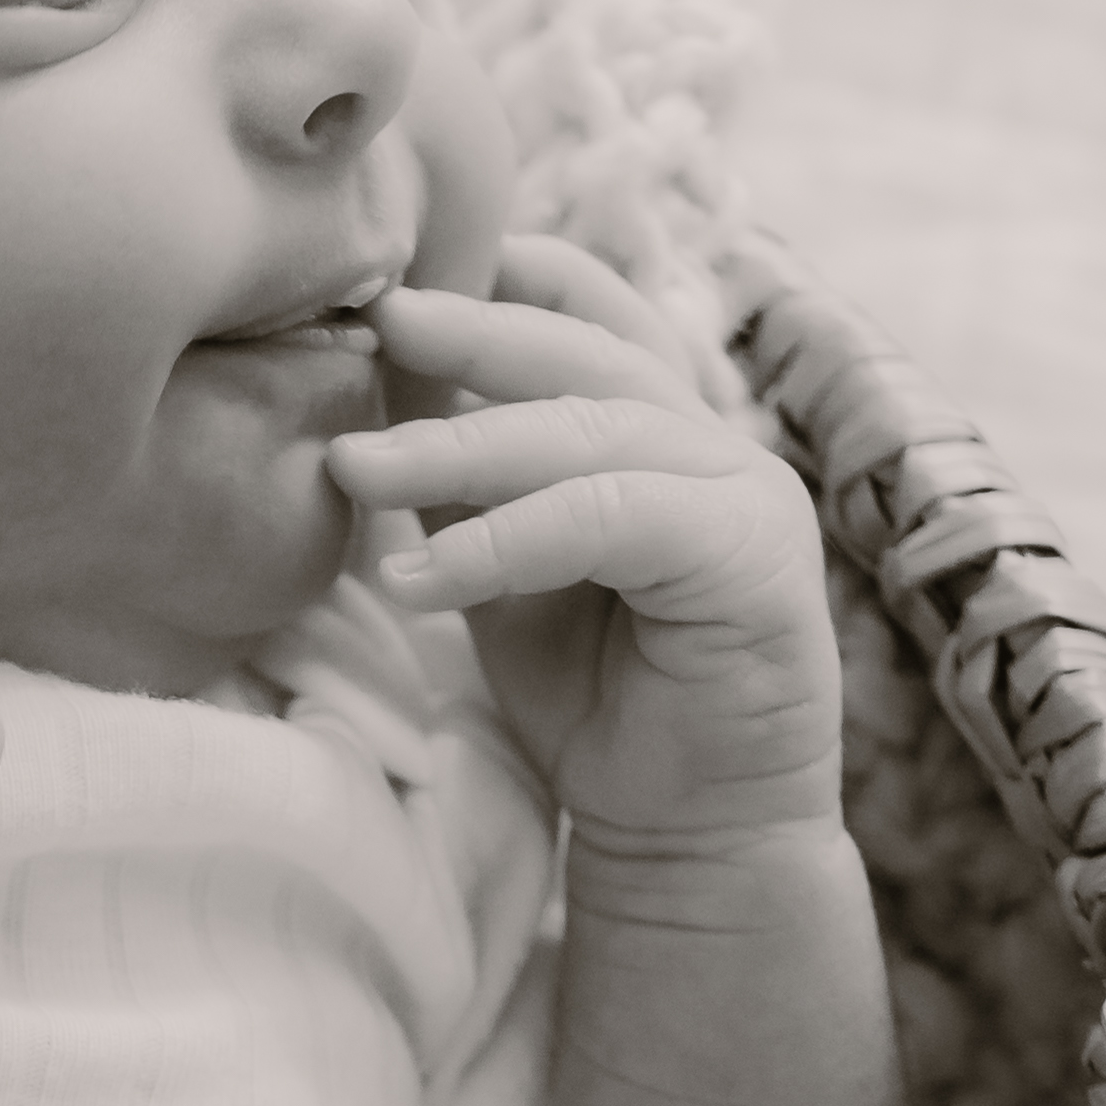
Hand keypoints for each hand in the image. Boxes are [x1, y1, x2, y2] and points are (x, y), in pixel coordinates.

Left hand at [324, 239, 842, 878]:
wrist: (684, 830)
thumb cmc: (591, 692)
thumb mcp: (499, 560)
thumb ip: (462, 474)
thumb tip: (374, 373)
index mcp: (661, 426)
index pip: (591, 310)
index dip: (506, 275)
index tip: (398, 275)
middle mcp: (715, 442)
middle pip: (582, 355)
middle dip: (467, 335)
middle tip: (371, 323)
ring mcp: (747, 494)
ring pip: (587, 436)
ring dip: (456, 450)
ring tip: (351, 471)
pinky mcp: (755, 560)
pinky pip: (608, 521)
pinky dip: (503, 542)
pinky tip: (414, 576)